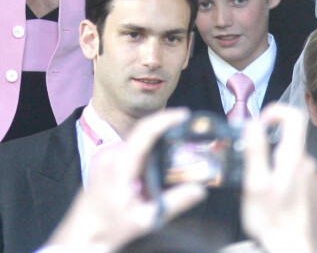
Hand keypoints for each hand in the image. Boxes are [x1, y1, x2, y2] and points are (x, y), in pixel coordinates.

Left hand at [46, 109, 205, 252]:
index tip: (185, 115)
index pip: (145, 131)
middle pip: (144, 133)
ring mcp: (108, 159)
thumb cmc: (108, 230)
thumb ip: (173, 204)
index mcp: (121, 166)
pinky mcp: (107, 165)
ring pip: (139, 142)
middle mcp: (113, 157)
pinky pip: (132, 150)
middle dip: (167, 128)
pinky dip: (148, 151)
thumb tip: (200, 190)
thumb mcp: (144, 220)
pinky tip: (159, 164)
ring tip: (178, 146)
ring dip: (157, 141)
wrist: (78, 238)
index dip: (166, 119)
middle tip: (189, 131)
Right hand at [241, 103, 316, 252]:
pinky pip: (286, 161)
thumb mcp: (255, 184)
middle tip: (249, 148)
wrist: (288, 246)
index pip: (293, 115)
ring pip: (285, 147)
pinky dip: (273, 165)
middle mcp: (303, 160)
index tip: (258, 123)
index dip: (274, 111)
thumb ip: (255, 151)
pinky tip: (263, 185)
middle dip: (266, 133)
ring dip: (268, 152)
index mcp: (293, 156)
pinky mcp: (301, 181)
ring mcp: (304, 170)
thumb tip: (252, 124)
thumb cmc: (271, 220)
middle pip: (288, 129)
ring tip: (253, 173)